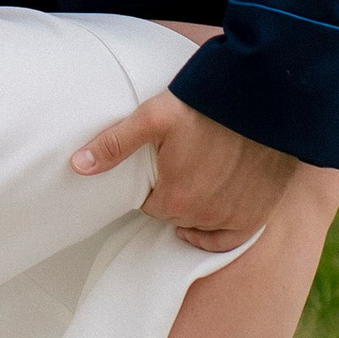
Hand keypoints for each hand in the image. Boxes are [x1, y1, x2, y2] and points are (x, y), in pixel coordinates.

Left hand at [70, 84, 312, 250]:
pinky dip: (217, 234)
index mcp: (174, 199)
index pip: (150, 204)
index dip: (154, 183)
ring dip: (196, 208)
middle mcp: (203, 217)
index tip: (162, 164)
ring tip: (198, 179)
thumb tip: (77, 165)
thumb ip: (115, 144)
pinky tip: (209, 219)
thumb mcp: (154, 117)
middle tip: (181, 165)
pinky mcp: (256, 215)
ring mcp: (232, 218)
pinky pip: (229, 240)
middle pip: (175, 214)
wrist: (262, 97)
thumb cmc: (205, 103)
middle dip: (174, 194)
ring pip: (200, 225)